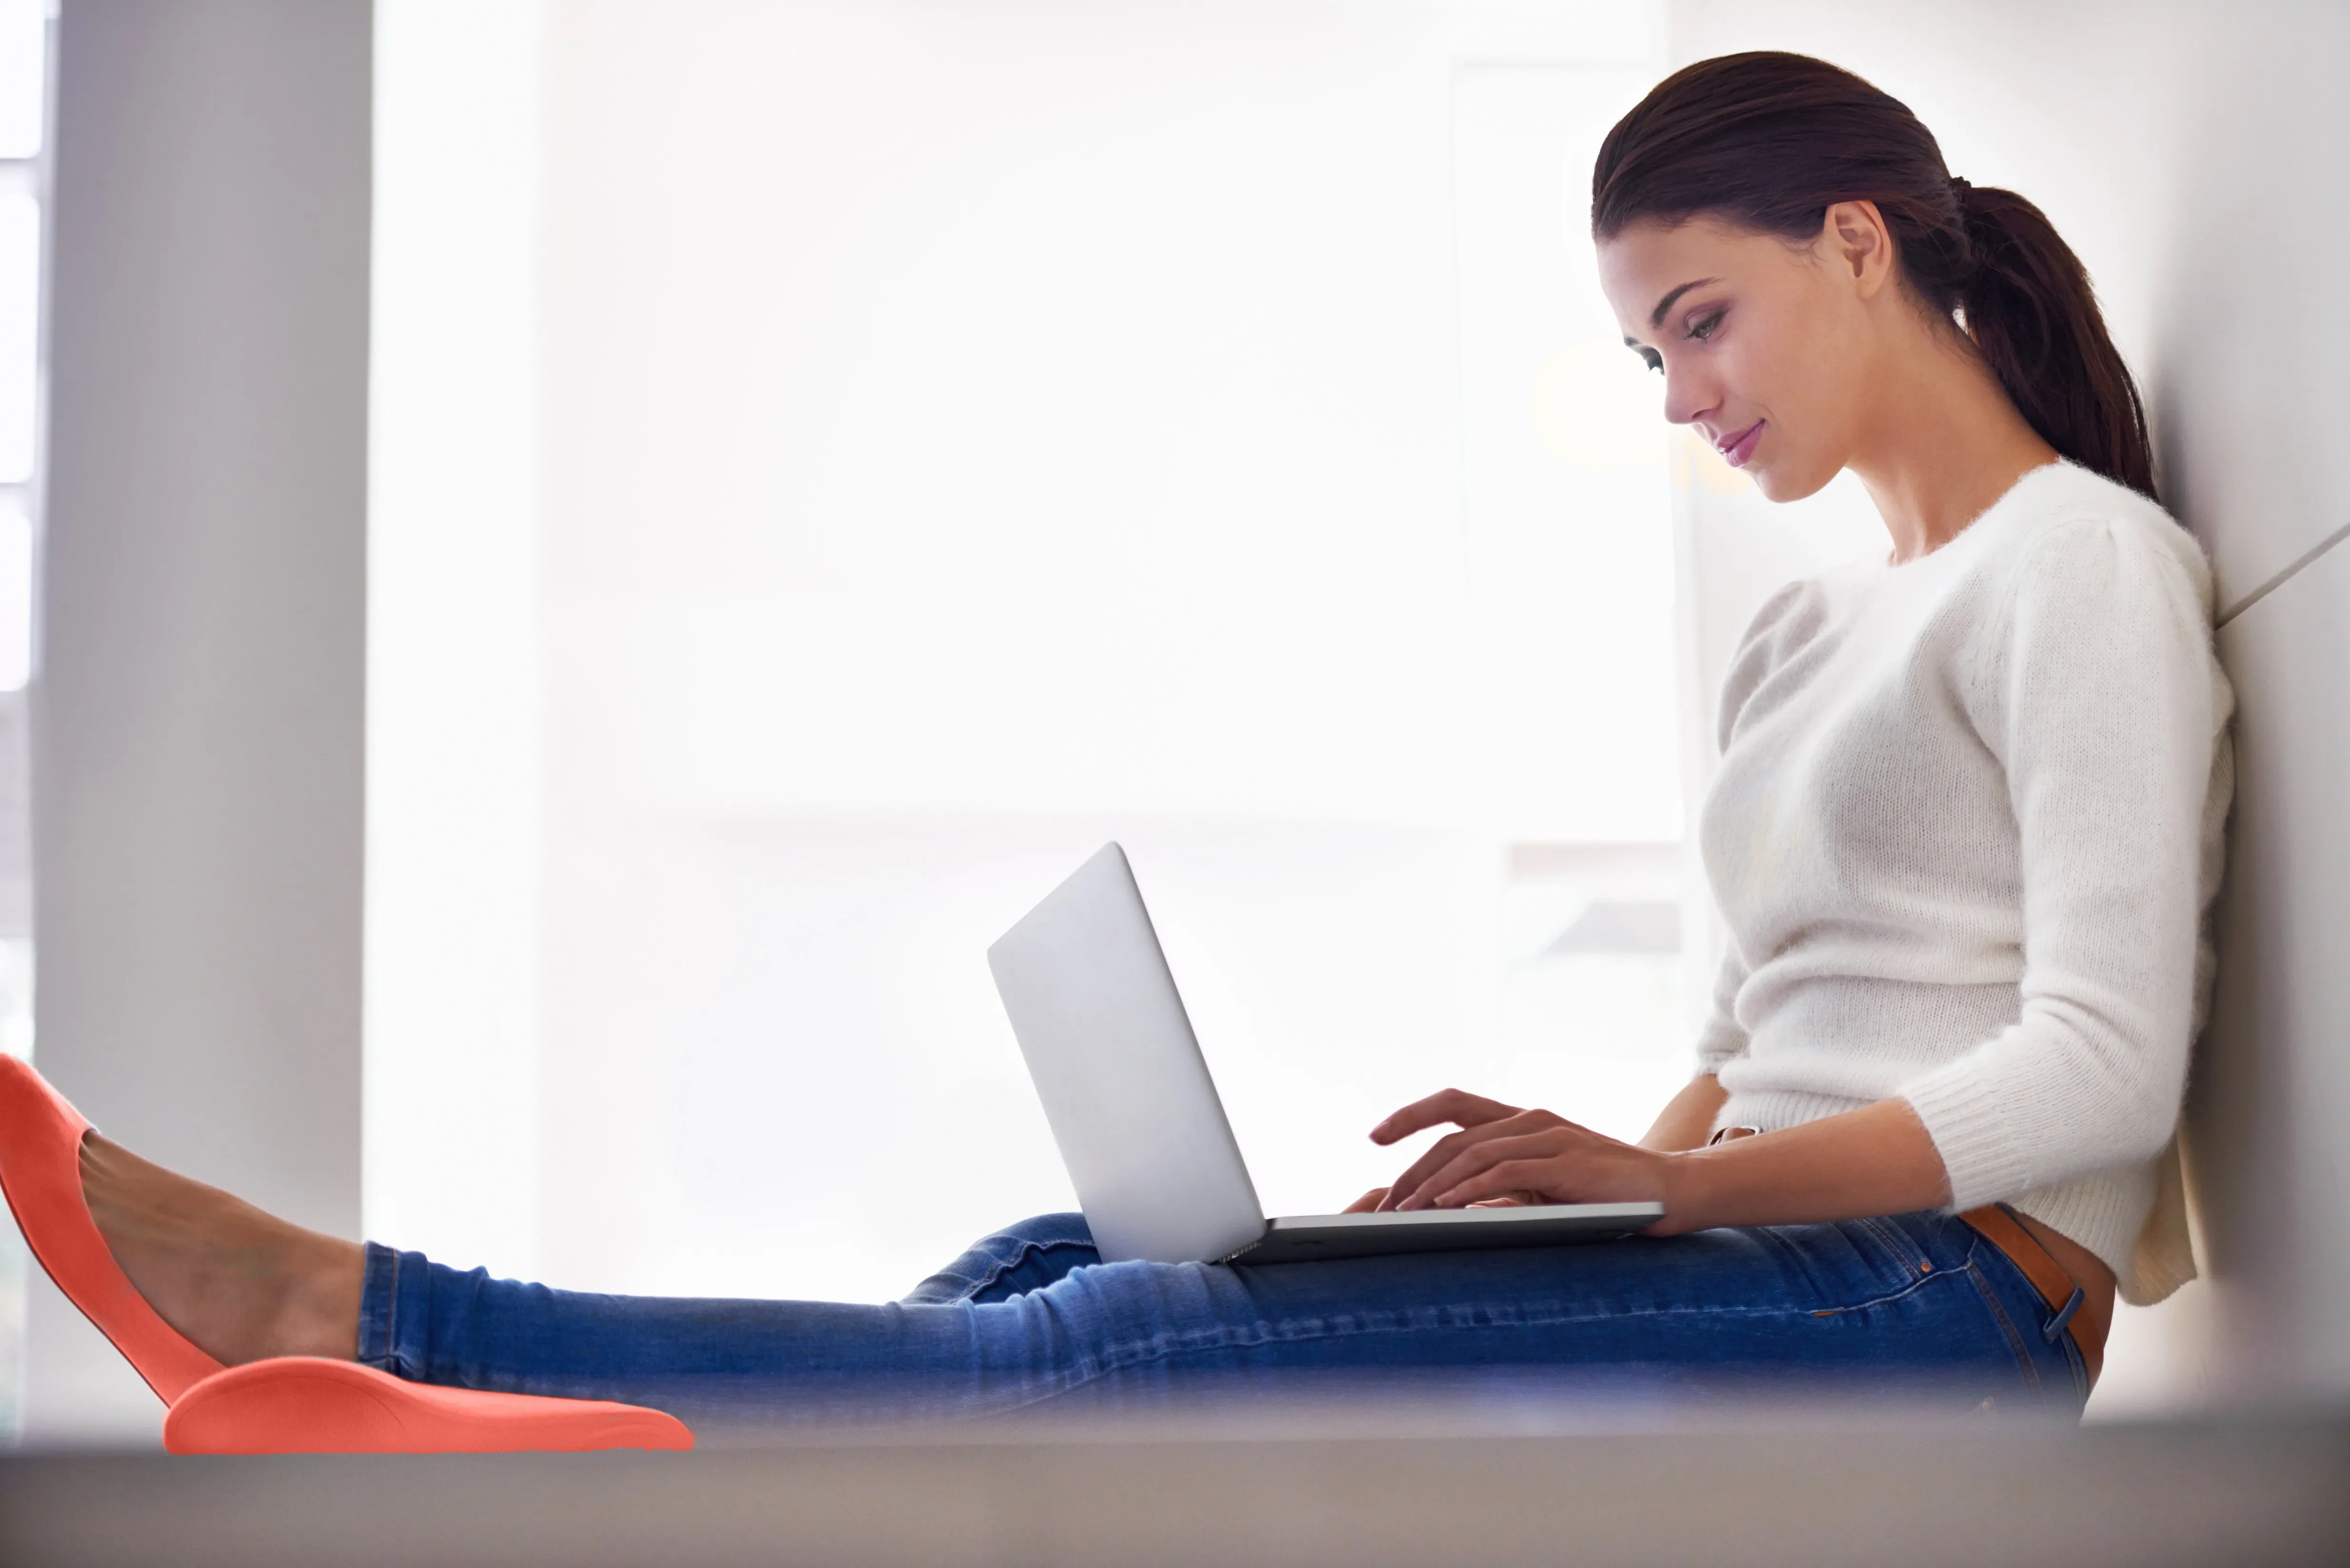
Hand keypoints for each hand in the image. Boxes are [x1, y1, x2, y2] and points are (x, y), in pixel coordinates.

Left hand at [1367, 1088, 1674, 1221]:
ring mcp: (1549, 1136)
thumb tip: (1451, 1206)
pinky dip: (1472, 1188)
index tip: (1375, 1136)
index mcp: (1521, 1121)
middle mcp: (1530, 1120)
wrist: (1669, 1192)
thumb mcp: (1545, 1185)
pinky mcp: (1565, 1161)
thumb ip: (1503, 1186)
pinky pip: (1506, 1172)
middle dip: (1412, 1168)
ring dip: (1434, 1184)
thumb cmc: (1605, 1194)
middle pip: (1453, 1134)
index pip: (1454, 1104)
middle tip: (1384, 1203)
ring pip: (1473, 1152)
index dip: (1410, 1115)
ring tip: (1405, 1211)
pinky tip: (1448, 1207)